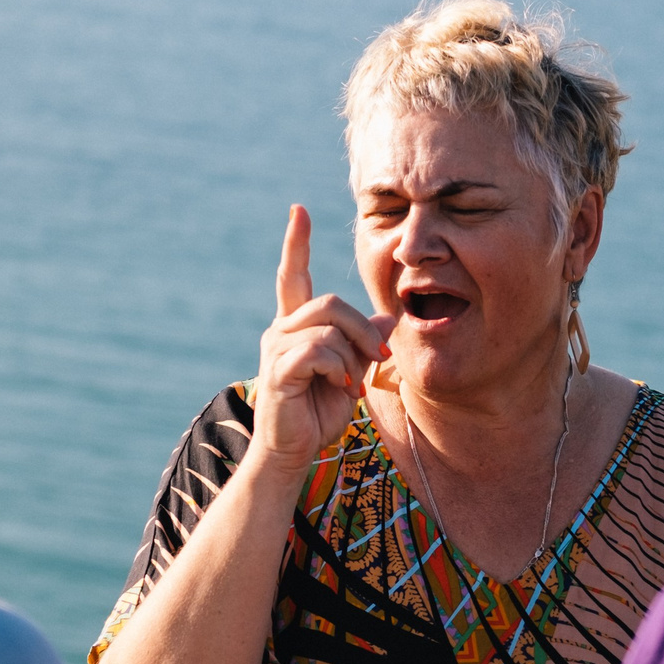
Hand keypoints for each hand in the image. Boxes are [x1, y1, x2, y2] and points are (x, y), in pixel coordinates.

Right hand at [255, 205, 396, 473]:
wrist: (293, 452)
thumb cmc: (318, 414)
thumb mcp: (352, 372)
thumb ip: (364, 343)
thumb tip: (388, 316)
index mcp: (295, 326)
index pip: (292, 275)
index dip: (296, 243)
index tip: (299, 211)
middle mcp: (280, 330)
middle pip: (330, 303)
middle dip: (362, 328)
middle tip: (378, 356)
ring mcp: (275, 348)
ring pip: (329, 327)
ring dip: (352, 355)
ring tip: (350, 383)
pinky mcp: (278, 369)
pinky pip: (320, 351)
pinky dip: (339, 370)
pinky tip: (339, 388)